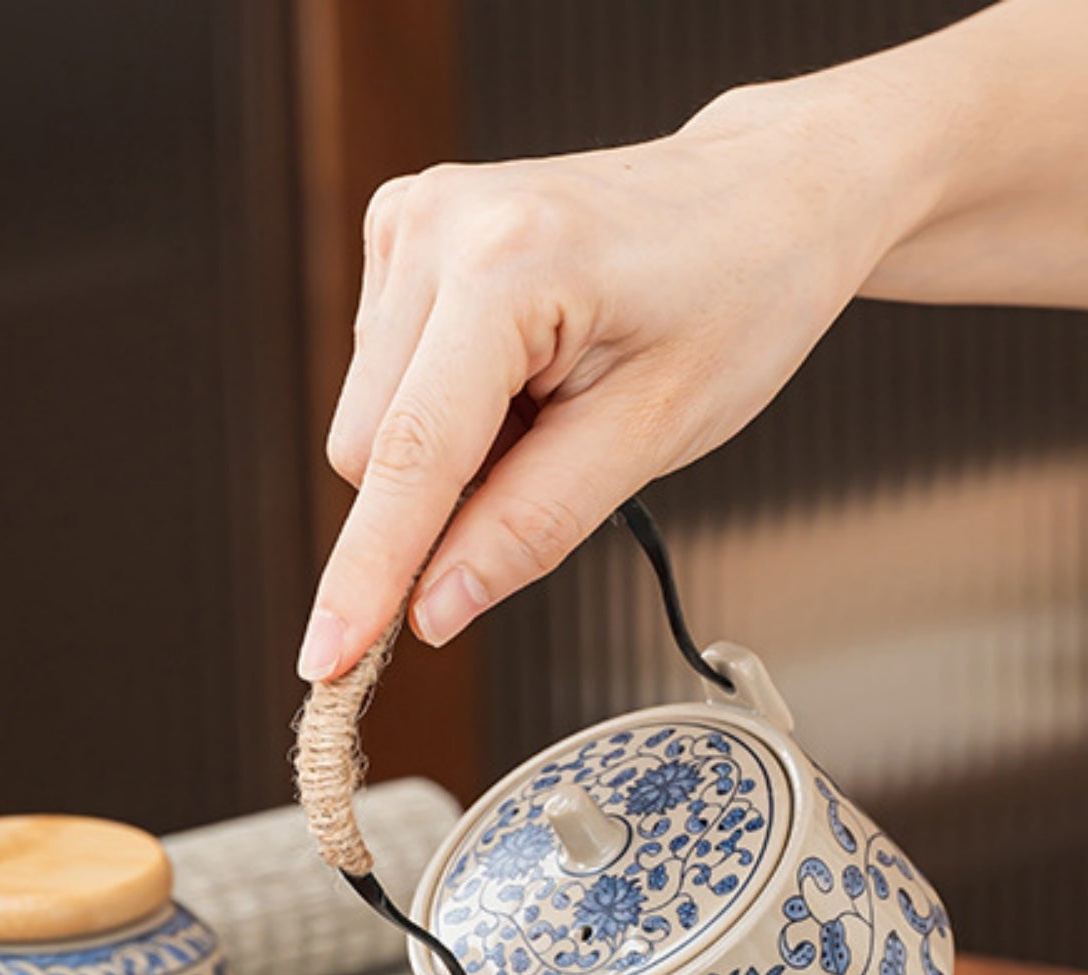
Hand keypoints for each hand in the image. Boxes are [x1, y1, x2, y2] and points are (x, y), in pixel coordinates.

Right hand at [295, 88, 913, 679]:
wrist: (760, 200)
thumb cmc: (734, 301)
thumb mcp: (652, 436)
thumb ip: (532, 526)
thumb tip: (433, 609)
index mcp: (505, 265)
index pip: (409, 456)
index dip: (366, 575)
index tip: (327, 661)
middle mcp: (434, 224)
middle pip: (370, 450)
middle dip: (442, 502)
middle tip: (557, 464)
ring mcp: (409, 219)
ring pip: (372, 423)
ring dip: (453, 454)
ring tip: (556, 399)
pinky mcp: (404, 232)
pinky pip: (389, 379)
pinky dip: (452, 409)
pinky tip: (530, 371)